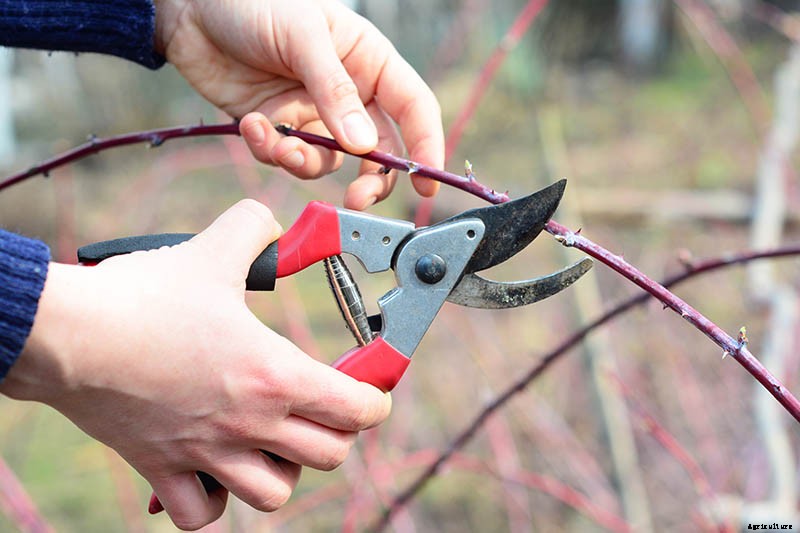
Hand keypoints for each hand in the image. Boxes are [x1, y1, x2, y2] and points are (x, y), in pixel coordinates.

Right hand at [1, 200, 390, 529]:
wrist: (69, 335)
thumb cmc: (143, 297)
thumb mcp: (212, 250)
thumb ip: (254, 228)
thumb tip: (271, 222)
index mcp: (274, 373)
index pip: (358, 409)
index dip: (375, 398)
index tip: (370, 387)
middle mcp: (250, 422)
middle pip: (330, 455)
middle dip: (338, 432)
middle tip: (322, 406)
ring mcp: (207, 452)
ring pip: (275, 494)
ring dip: (284, 471)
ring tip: (273, 441)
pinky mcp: (163, 467)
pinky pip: (201, 513)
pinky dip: (214, 500)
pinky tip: (213, 469)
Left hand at [154, 0, 442, 209]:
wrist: (192, 8)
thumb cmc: (255, 2)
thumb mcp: (302, 36)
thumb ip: (334, 91)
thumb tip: (365, 147)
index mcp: (369, 61)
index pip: (412, 108)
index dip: (426, 146)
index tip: (426, 183)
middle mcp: (348, 93)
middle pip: (377, 150)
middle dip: (369, 179)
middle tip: (356, 200)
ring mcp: (312, 113)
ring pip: (327, 161)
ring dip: (305, 162)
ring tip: (279, 143)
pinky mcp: (279, 127)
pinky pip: (285, 156)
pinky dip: (269, 150)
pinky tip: (251, 125)